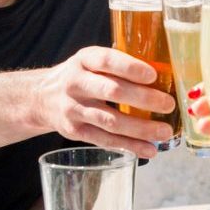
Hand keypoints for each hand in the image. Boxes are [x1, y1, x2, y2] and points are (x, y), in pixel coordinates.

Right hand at [33, 46, 175, 156]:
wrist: (41, 98)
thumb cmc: (81, 76)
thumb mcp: (91, 61)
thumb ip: (119, 64)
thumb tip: (165, 70)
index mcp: (84, 60)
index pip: (106, 60)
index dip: (130, 68)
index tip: (153, 75)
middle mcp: (75, 83)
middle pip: (111, 91)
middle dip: (143, 99)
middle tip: (169, 105)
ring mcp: (73, 109)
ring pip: (110, 121)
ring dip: (141, 128)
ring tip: (165, 131)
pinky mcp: (74, 132)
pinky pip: (105, 140)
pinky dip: (130, 146)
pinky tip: (149, 149)